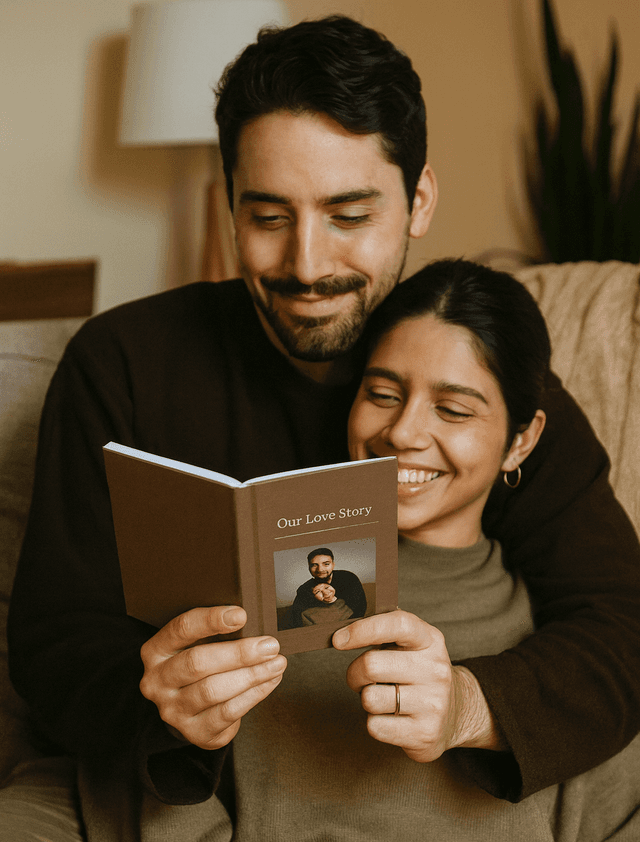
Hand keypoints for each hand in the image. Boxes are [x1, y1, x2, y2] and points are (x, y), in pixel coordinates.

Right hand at [140, 606, 285, 749]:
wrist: (191, 710)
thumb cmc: (200, 666)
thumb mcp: (196, 644)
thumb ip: (215, 632)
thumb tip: (252, 620)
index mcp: (156, 651)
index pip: (182, 629)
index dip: (211, 620)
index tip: (241, 615)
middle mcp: (158, 681)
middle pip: (197, 662)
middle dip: (239, 653)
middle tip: (270, 645)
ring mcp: (172, 710)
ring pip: (213, 690)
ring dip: (251, 675)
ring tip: (276, 663)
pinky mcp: (193, 732)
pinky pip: (226, 713)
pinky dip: (253, 695)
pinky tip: (270, 682)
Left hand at [332, 610, 502, 761]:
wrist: (456, 713)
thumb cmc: (420, 673)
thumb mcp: (414, 644)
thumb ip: (386, 630)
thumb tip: (346, 624)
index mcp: (430, 641)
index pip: (398, 624)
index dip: (363, 629)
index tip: (338, 639)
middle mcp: (435, 670)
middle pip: (371, 665)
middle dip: (355, 673)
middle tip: (361, 677)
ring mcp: (433, 703)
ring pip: (370, 698)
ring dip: (365, 698)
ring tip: (382, 697)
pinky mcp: (424, 733)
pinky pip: (375, 726)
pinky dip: (374, 722)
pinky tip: (391, 717)